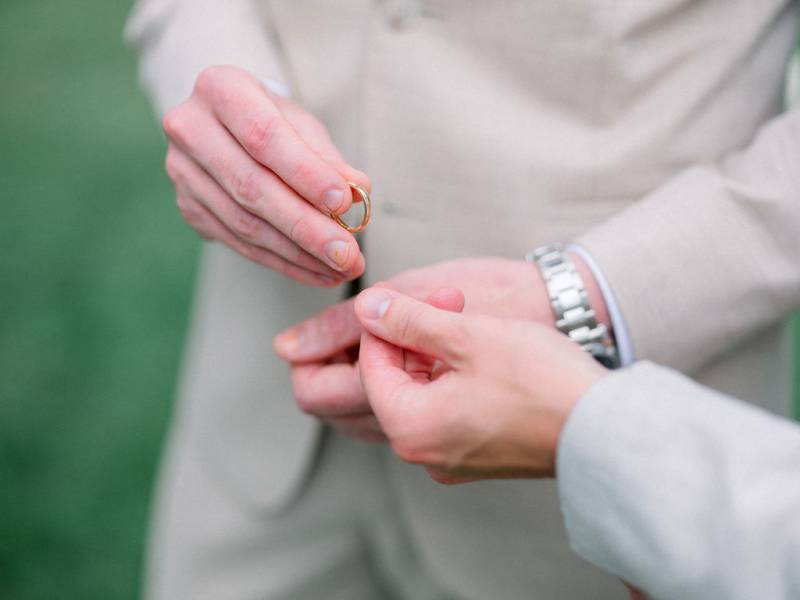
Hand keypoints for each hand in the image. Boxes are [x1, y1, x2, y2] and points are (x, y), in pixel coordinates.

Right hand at [162, 65, 367, 285]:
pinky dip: (282, 262)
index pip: (263, 137)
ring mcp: (182, 172)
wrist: (228, 125)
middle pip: (251, 187)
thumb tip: (358, 192)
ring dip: (298, 254)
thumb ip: (328, 158)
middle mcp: (190, 128)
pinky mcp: (188, 208)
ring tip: (340, 269)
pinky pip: (239, 244)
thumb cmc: (273, 119)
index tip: (343, 203)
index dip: (305, 173)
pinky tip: (317, 272)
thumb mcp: (303, 126)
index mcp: (220, 89)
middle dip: (306, 227)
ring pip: (244, 223)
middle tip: (347, 255)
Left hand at [354, 287, 606, 481]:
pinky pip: (450, 410)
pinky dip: (458, 378)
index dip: (390, 322)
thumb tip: (366, 307)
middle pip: (398, 380)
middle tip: (454, 300)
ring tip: (473, 321)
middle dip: (418, 334)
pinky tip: (485, 353)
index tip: (421, 295)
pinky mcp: (480, 456)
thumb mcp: (467, 336)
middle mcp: (424, 453)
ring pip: (426, 392)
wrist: (606, 430)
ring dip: (440, 352)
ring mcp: (453, 458)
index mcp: (410, 428)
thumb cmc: (541, 382)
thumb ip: (408, 320)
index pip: (372, 365)